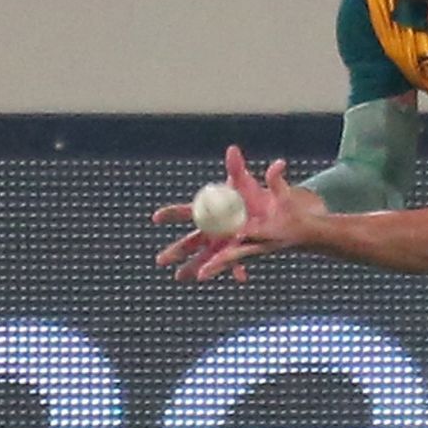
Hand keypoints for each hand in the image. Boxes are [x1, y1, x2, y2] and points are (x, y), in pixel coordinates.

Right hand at [153, 145, 308, 282]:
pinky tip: (242, 277)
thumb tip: (232, 149)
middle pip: (191, 241)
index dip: (171, 214)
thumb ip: (237, 168)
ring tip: (180, 278)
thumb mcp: (245, 181)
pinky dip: (238, 269)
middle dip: (176, 250)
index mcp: (210, 211)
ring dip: (196, 267)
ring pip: (207, 257)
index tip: (156, 217)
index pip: (186, 212)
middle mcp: (213, 230)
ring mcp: (224, 243)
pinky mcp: (239, 251)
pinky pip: (237, 262)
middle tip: (160, 260)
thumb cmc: (251, 194)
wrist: (271, 209)